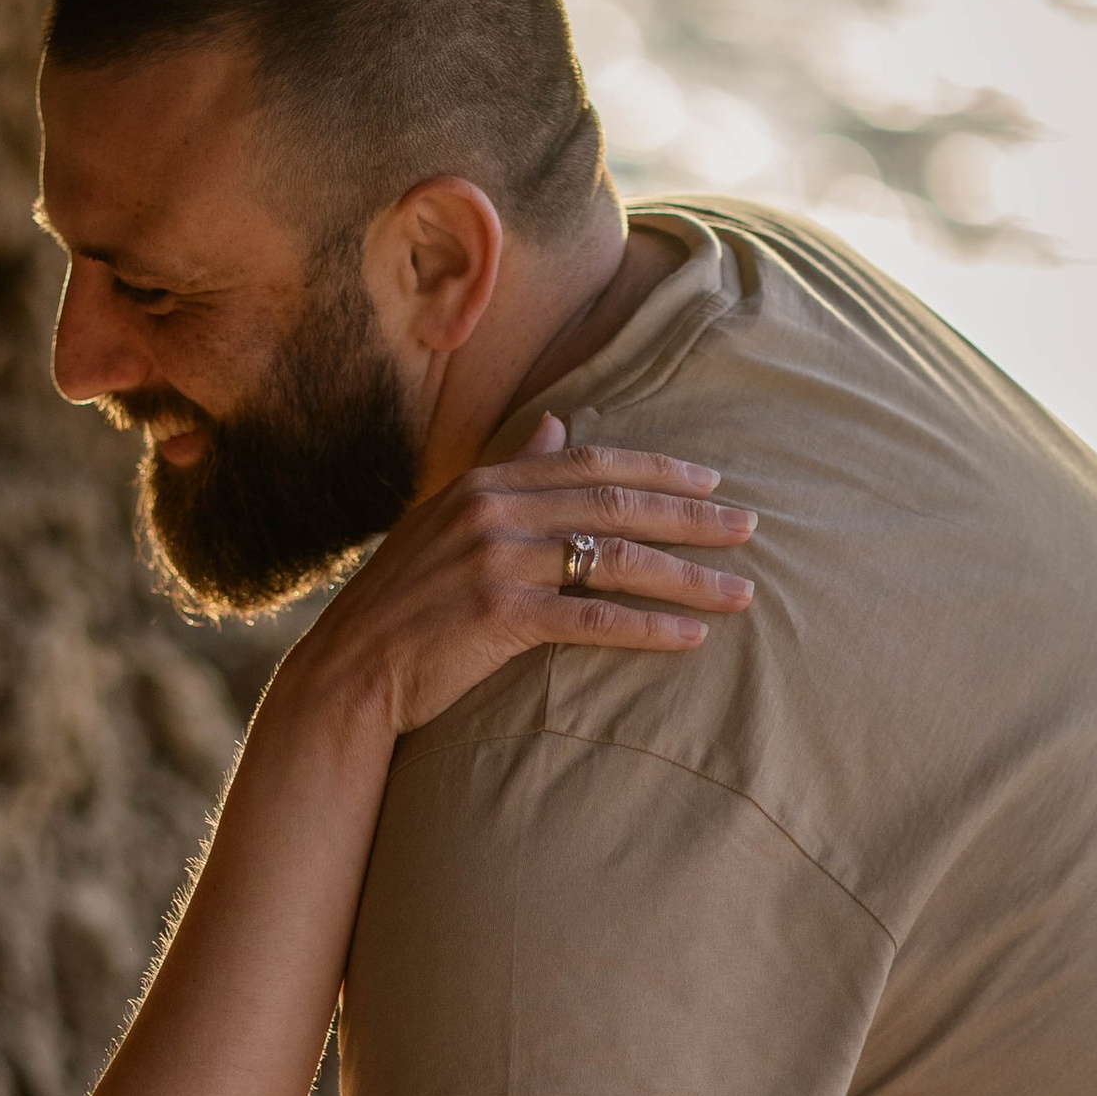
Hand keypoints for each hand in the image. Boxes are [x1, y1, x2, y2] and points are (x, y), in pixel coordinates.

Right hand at [285, 418, 755, 743]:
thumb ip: (508, 471)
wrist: (347, 673)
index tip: (712, 483)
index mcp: (484, 485)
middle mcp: (492, 512)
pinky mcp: (500, 616)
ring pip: (615, 558)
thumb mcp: (447, 522)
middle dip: (691, 517)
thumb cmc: (402, 606)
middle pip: (615, 504)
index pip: (589, 465)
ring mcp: (495, 562)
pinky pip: (593, 617)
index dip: (657, 470)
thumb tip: (557, 422)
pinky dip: (648, 626)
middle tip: (749, 528)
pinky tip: (692, 637)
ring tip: (740, 592)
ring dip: (687, 576)